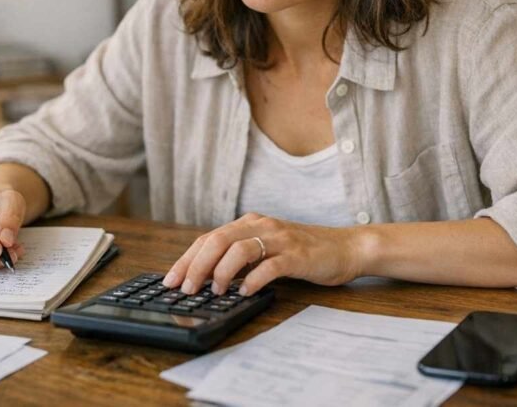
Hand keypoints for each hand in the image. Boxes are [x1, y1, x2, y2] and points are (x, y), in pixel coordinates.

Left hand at [162, 213, 363, 296]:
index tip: (171, 280)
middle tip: (185, 288)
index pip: (208, 238)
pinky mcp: (297, 255)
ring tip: (214, 291)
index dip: (186, 259)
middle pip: (218, 240)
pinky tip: (244, 292)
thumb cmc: (303, 253)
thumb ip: (241, 259)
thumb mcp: (266, 251)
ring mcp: (280, 239)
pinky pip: (269, 266)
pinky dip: (253, 279)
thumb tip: (207, 280)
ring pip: (239, 249)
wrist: (346, 248)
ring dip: (221, 272)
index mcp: (250, 223)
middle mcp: (261, 226)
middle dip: (196, 266)